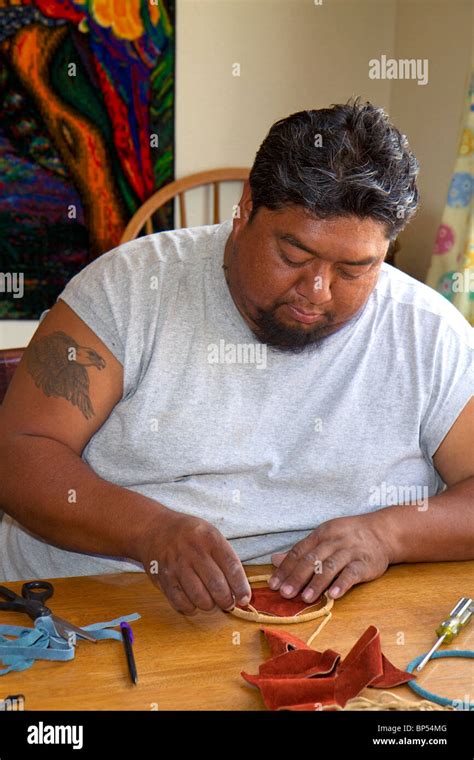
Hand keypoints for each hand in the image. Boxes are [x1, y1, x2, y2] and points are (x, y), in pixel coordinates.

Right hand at [140, 510, 251, 615]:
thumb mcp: (210, 533)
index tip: (245, 598)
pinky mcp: (163, 578)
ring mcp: (176, 565)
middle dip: (226, 600)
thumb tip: (240, 589)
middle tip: (228, 603)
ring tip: (211, 602)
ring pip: (199, 597)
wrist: (154, 529)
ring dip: (209, 606)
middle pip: (216, 585)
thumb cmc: (189, 534)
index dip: (241, 586)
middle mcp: (193, 551)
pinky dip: (190, 608)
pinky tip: (194, 603)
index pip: (231, 566)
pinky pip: (181, 602)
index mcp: (209, 537)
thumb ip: (225, 557)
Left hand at [268, 513, 392, 601]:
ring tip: (305, 598)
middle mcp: (334, 541)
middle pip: (312, 560)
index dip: (286, 568)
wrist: (382, 532)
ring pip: (330, 567)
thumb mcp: (324, 538)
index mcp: (321, 534)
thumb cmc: (348, 537)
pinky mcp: (365, 563)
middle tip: (285, 594)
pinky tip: (332, 596)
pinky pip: (351, 574)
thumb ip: (301, 551)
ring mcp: (350, 551)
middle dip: (296, 577)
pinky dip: (341, 584)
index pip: (299, 551)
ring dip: (316, 583)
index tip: (274, 584)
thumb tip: (274, 560)